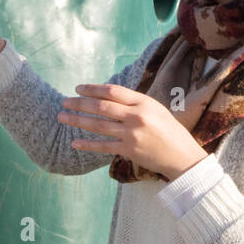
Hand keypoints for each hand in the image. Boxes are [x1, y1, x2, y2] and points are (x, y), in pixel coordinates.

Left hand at [57, 83, 209, 179]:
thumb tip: (107, 96)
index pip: (112, 91)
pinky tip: (74, 142)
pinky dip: (87, 144)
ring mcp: (132, 134)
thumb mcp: (155, 109)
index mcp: (143, 102)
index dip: (93, 88)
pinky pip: (103, 147)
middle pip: (101, 107)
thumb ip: (133, 103)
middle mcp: (136, 116)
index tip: (78, 88)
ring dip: (77, 120)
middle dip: (79, 103)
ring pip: (98, 125)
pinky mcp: (129, 150)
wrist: (182, 156)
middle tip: (64, 101)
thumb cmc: (168, 130)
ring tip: (62, 117)